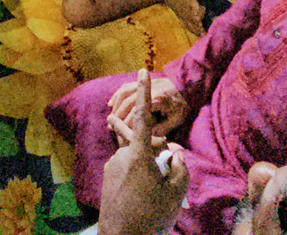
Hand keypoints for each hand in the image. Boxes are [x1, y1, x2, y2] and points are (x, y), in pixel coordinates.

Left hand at [99, 70, 189, 234]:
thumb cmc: (150, 215)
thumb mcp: (176, 191)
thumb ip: (179, 167)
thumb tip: (174, 155)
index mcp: (137, 155)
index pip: (141, 115)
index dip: (143, 92)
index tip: (142, 69)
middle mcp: (120, 157)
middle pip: (144, 146)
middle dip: (158, 158)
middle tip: (164, 181)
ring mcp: (111, 168)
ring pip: (136, 161)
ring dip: (149, 172)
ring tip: (155, 198)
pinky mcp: (107, 180)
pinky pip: (128, 172)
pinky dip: (139, 181)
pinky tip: (144, 201)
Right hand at [108, 74, 187, 138]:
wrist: (189, 86)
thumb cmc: (183, 105)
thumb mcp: (177, 120)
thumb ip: (163, 128)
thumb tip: (147, 136)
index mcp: (158, 101)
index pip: (138, 114)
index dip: (128, 124)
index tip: (122, 134)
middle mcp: (149, 91)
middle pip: (127, 103)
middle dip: (118, 116)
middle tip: (111, 128)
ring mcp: (145, 84)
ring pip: (124, 93)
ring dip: (116, 106)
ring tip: (111, 118)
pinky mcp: (143, 82)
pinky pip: (126, 86)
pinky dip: (117, 95)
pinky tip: (111, 103)